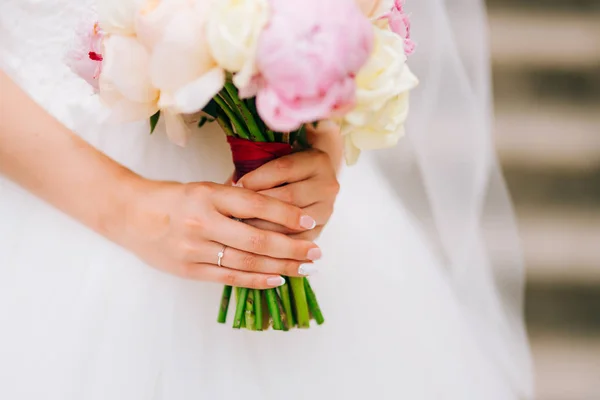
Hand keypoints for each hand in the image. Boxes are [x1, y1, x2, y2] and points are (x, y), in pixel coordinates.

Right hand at [121, 180, 321, 288]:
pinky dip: (256, 280)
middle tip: (317, 252)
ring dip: (281, 267)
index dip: (286, 214)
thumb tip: (275, 211)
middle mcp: (203, 222)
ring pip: (247, 262)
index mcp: (208, 195)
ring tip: (304, 268)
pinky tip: (277, 280)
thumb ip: (234, 200)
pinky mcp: (189, 269)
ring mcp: (194, 248)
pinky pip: (229, 278)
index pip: (256, 205)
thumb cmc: (171, 199)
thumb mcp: (203, 188)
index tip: (310, 221)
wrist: (130, 215)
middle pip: (257, 240)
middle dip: (292, 248)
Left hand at [237, 148, 339, 241]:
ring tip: (241, 229)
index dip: (257, 178)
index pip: (283, 168)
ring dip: (265, 226)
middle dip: (259, 205)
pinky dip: (276, 242)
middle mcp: (328, 185)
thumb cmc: (284, 171)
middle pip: (289, 196)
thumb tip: (230, 186)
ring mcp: (327, 209)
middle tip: (234, 212)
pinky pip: (297, 240)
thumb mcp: (274, 160)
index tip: (234, 187)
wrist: (310, 182)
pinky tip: (256, 243)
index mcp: (317, 160)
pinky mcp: (321, 229)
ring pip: (293, 221)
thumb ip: (256, 168)